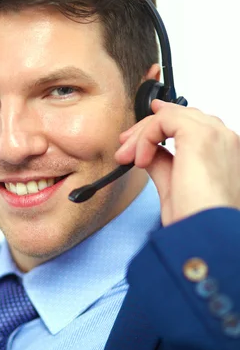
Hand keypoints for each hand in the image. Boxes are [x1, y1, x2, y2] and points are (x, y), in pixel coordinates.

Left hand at [115, 99, 239, 225]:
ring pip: (170, 115)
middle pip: (180, 116)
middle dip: (146, 130)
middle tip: (124, 150)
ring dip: (142, 134)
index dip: (159, 129)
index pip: (191, 125)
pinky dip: (145, 137)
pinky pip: (165, 120)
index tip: (136, 144)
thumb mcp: (175, 186)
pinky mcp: (200, 135)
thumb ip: (164, 163)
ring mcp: (216, 135)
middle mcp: (225, 140)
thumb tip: (148, 152)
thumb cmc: (197, 220)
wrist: (206, 234)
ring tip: (127, 157)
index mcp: (225, 152)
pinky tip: (140, 160)